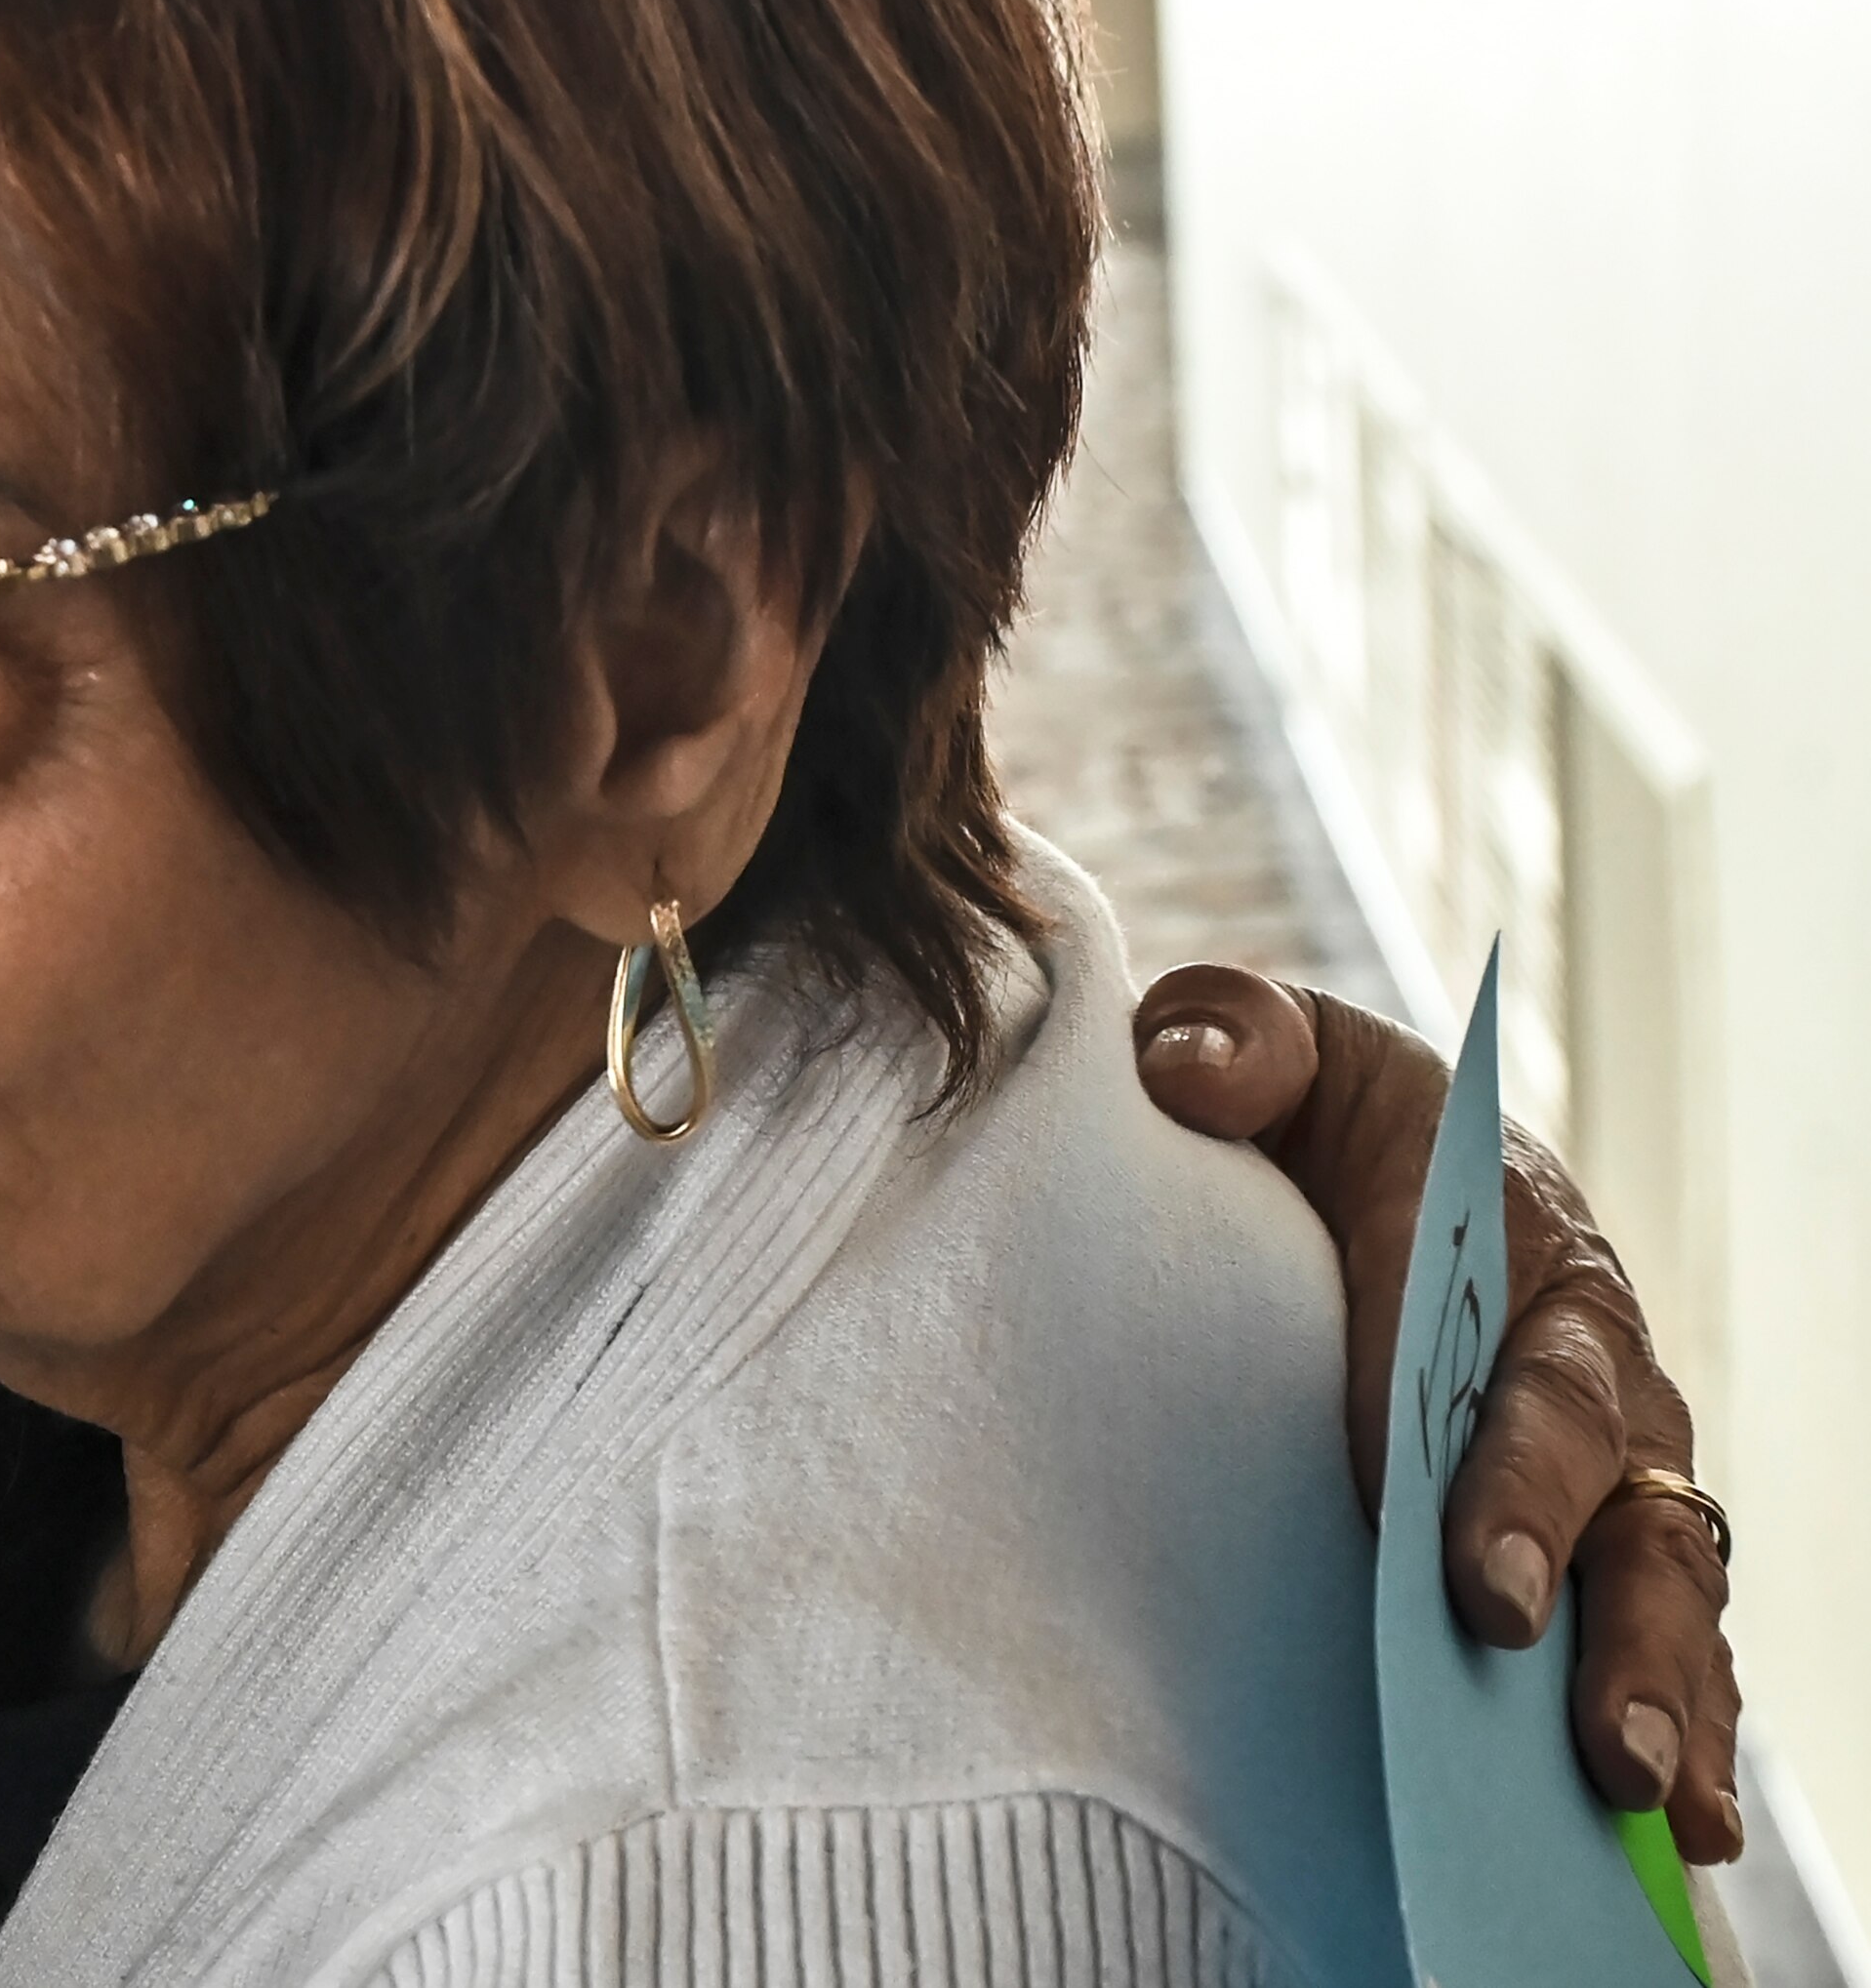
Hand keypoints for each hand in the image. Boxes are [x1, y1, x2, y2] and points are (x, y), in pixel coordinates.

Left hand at [1133, 966, 1740, 1861]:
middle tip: (1502, 1635)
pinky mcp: (1617, 1538)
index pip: (1469, 1322)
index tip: (1403, 1514)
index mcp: (1502, 1216)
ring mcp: (1618, 1454)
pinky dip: (1686, 1728)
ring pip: (1657, 1564)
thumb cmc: (1314, 1113)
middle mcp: (1586, 1342)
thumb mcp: (1265, 1046)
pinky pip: (1671, 1637)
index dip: (1447, 1424)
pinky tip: (1676, 1835)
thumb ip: (1227, 1035)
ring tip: (1627, 1785)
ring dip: (1648, 1674)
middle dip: (1549, 1547)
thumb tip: (1183, 1065)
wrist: (1383, 1155)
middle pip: (1584, 1451)